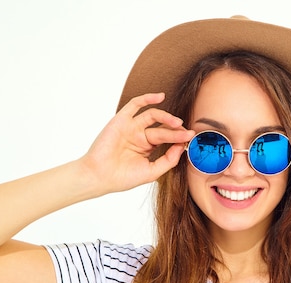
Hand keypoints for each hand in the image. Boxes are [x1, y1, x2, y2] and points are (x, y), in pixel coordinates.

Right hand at [79, 92, 194, 195]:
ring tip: (177, 123)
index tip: (190, 140)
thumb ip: (168, 160)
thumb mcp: (152, 171)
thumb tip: (181, 147)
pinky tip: (160, 97)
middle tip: (187, 133)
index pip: (167, 139)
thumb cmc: (123, 178)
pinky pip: (135, 105)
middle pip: (162, 129)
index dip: (179, 139)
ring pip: (153, 116)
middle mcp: (140, 136)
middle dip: (176, 131)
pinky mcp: (121, 120)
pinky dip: (147, 99)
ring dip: (166, 117)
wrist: (100, 177)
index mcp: (147, 147)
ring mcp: (131, 127)